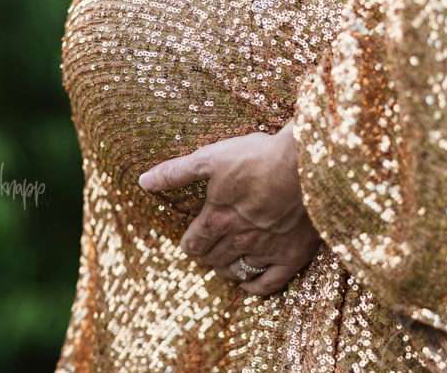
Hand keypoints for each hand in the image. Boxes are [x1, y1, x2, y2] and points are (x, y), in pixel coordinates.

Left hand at [138, 121, 322, 295]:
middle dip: (206, 256)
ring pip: (237, 271)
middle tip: (205, 253)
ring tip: (223, 265)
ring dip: (226, 270)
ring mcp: (266, 250)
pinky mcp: (292, 254)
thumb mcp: (210, 158)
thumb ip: (176, 172)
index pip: (194, 243)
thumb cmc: (257, 156)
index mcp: (217, 218)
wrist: (303, 164)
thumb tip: (143, 181)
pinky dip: (255, 288)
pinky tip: (248, 286)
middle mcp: (239, 240)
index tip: (190, 243)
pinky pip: (270, 283)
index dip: (189, 244)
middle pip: (213, 258)